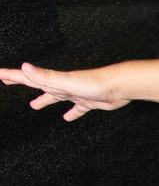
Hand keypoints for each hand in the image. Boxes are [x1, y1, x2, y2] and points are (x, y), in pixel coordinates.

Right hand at [0, 62, 129, 120]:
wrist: (120, 86)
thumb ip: (45, 76)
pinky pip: (77, 109)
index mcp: (55, 82)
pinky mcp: (89, 101)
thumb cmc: (94, 83)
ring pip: (55, 97)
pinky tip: (68, 118)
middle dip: (22, 82)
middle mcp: (63, 86)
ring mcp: (75, 93)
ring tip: (34, 105)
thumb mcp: (65, 81)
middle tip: (7, 81)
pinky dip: (71, 113)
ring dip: (44, 100)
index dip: (12, 76)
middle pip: (38, 84)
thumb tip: (24, 67)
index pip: (29, 78)